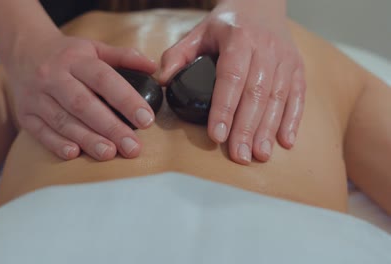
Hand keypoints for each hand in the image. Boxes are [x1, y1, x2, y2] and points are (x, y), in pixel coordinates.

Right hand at [6, 33, 157, 160]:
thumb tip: (153, 68)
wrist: (24, 51)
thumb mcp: (95, 48)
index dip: (126, 100)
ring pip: (63, 121)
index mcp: (76, 60)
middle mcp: (53, 77)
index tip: (146, 120)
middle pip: (83, 105)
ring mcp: (37, 97)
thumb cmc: (68, 54)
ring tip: (110, 153)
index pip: (103, 79)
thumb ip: (124, 57)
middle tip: (132, 147)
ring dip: (87, 139)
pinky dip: (57, 144)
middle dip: (110, 127)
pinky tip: (75, 154)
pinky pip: (40, 132)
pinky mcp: (25, 114)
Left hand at [159, 0, 305, 163]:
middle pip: (256, 93)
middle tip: (239, 155)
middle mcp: (266, 49)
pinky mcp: (297, 68)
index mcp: (239, 39)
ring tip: (259, 154)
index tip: (216, 135)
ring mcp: (285, 59)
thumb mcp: (199, 31)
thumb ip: (178, 54)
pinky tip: (285, 141)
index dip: (224, 108)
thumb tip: (164, 80)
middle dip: (247, 128)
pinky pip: (298, 96)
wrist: (262, 3)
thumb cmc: (228, 22)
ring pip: (278, 98)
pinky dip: (293, 120)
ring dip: (268, 129)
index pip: (231, 78)